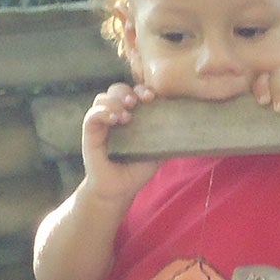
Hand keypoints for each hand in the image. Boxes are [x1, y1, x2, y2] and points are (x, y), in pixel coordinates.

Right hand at [81, 81, 159, 200]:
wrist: (119, 191)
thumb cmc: (137, 170)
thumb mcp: (157, 150)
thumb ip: (167, 136)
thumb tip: (189, 125)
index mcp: (132, 115)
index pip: (134, 92)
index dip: (142, 89)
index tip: (152, 96)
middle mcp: (115, 115)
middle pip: (117, 89)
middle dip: (128, 91)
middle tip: (136, 101)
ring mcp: (101, 123)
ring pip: (102, 98)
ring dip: (115, 101)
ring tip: (126, 117)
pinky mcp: (90, 133)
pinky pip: (92, 115)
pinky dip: (102, 112)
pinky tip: (113, 119)